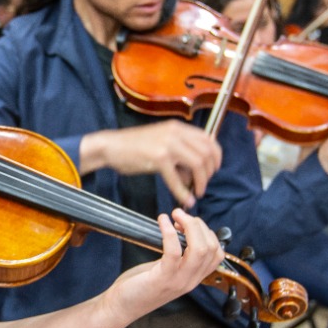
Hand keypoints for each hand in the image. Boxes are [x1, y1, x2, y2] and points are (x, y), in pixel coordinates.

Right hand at [83, 120, 221, 206]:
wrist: (110, 146)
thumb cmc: (133, 147)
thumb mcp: (161, 142)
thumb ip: (179, 153)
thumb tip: (192, 174)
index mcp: (177, 127)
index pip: (208, 138)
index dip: (216, 156)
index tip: (214, 170)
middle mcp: (176, 133)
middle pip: (206, 152)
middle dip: (209, 172)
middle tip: (203, 184)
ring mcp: (167, 144)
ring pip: (198, 164)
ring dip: (201, 181)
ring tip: (196, 192)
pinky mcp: (158, 158)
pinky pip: (177, 179)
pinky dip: (183, 192)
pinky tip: (185, 200)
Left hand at [103, 209, 224, 322]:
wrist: (122, 307)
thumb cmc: (141, 285)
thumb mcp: (166, 270)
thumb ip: (178, 255)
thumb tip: (182, 229)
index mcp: (194, 277)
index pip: (217, 254)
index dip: (206, 232)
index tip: (188, 224)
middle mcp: (190, 280)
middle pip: (211, 247)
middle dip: (198, 224)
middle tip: (180, 215)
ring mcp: (178, 281)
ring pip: (199, 249)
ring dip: (189, 225)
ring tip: (174, 214)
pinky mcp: (162, 279)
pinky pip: (173, 251)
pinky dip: (169, 231)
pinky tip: (162, 220)